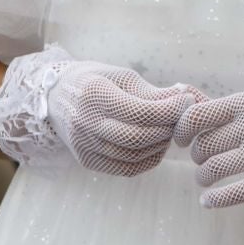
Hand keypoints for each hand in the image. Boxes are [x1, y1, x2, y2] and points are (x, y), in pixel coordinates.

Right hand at [43, 59, 202, 175]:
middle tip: (182, 117)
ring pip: (135, 156)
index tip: (188, 100)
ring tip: (170, 128)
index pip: (141, 111)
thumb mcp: (122, 76)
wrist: (56, 97)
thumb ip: (153, 92)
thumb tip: (188, 99)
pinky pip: (127, 168)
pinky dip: (149, 159)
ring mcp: (84, 146)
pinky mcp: (87, 161)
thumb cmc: (97, 81)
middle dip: (169, 128)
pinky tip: (157, 144)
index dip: (171, 109)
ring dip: (161, 144)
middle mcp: (86, 123)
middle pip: (139, 137)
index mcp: (94, 95)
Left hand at [174, 91, 243, 207]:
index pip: (197, 115)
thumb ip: (225, 107)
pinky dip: (213, 200)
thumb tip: (182, 95)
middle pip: (201, 146)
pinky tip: (209, 201)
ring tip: (208, 179)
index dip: (182, 131)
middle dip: (198, 158)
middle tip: (206, 161)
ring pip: (210, 170)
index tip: (182, 141)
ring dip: (203, 178)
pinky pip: (228, 193)